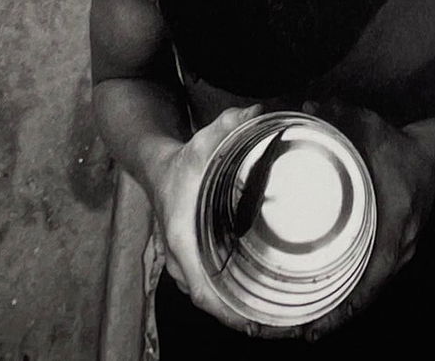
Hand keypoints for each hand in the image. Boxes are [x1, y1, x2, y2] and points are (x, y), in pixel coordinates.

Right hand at [149, 104, 271, 335]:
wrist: (156, 169)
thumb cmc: (180, 162)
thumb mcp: (201, 142)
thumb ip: (227, 125)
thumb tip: (257, 111)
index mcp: (181, 237)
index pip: (202, 288)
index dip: (226, 310)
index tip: (252, 322)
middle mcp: (180, 257)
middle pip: (210, 301)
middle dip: (240, 316)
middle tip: (278, 323)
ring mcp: (183, 263)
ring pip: (210, 298)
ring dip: (237, 311)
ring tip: (274, 318)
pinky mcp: (190, 262)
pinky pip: (210, 290)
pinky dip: (229, 300)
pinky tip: (255, 301)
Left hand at [297, 108, 434, 338]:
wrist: (434, 156)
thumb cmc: (398, 145)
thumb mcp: (369, 126)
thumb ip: (336, 116)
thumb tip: (302, 107)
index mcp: (393, 224)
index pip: (370, 277)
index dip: (344, 306)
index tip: (315, 325)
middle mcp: (399, 247)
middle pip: (365, 295)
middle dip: (331, 318)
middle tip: (295, 331)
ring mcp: (399, 253)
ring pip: (367, 292)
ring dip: (338, 311)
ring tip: (300, 326)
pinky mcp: (394, 251)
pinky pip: (370, 281)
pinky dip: (348, 297)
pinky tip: (324, 304)